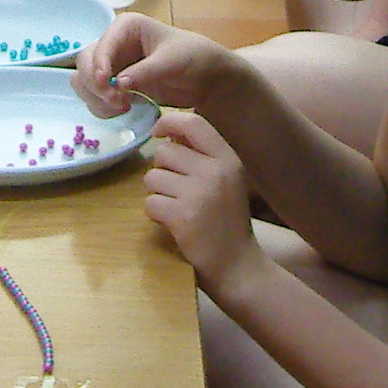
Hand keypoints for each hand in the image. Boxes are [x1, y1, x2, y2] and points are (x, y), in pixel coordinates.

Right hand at [73, 13, 235, 119]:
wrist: (206, 78)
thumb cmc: (193, 58)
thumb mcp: (171, 62)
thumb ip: (145, 72)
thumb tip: (119, 84)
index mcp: (126, 27)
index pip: (102, 44)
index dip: (99, 64)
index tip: (107, 83)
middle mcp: (114, 44)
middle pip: (84, 62)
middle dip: (96, 84)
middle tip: (117, 101)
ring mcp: (112, 65)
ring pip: (84, 81)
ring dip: (96, 97)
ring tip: (122, 107)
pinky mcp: (115, 86)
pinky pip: (95, 97)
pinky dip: (102, 106)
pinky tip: (123, 110)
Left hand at [143, 110, 259, 299]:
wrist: (238, 265)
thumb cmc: (228, 221)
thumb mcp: (226, 180)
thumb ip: (202, 156)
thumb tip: (167, 133)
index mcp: (228, 159)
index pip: (194, 123)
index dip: (169, 122)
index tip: (158, 131)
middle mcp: (215, 171)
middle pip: (165, 152)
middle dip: (162, 170)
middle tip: (176, 190)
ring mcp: (199, 194)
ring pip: (152, 177)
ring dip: (157, 193)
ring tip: (177, 207)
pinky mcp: (182, 216)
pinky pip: (150, 202)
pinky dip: (155, 213)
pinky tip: (173, 223)